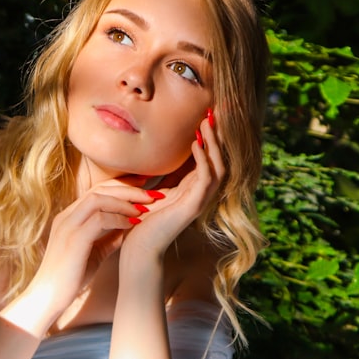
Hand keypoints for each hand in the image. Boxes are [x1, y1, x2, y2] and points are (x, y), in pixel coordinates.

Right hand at [28, 178, 163, 313]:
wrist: (48, 297)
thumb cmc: (70, 277)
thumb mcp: (94, 253)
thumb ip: (108, 238)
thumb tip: (128, 228)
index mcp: (70, 216)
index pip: (97, 190)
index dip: (122, 186)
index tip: (144, 187)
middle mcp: (67, 216)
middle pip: (99, 188)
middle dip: (128, 188)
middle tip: (152, 193)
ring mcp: (68, 225)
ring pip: (98, 198)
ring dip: (124, 201)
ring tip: (144, 208)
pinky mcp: (73, 239)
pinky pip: (99, 219)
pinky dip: (118, 219)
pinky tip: (132, 225)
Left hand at [120, 109, 224, 258]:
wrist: (139, 246)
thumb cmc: (142, 219)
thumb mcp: (155, 188)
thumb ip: (164, 174)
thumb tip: (161, 151)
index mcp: (193, 189)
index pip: (210, 158)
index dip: (211, 137)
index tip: (208, 114)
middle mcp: (201, 194)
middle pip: (220, 159)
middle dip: (218, 135)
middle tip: (215, 111)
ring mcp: (200, 201)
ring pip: (218, 166)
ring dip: (213, 143)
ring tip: (206, 122)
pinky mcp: (194, 207)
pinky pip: (205, 178)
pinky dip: (203, 159)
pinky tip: (196, 143)